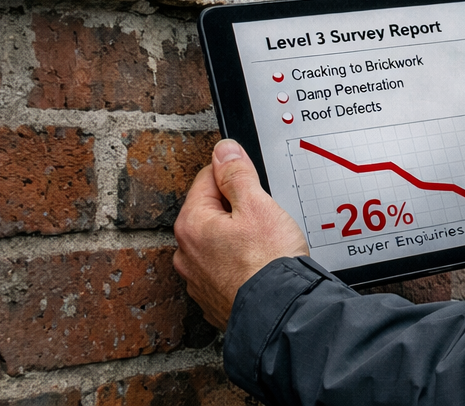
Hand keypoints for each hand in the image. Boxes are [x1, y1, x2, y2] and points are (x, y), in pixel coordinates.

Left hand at [173, 140, 308, 328]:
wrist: (279, 312)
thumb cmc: (269, 263)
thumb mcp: (258, 205)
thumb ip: (237, 174)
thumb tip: (223, 151)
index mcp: (192, 224)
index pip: (207, 178)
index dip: (235, 176)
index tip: (255, 185)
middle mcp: (185, 253)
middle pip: (211, 211)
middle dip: (237, 208)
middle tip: (265, 218)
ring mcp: (197, 279)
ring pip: (217, 241)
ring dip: (236, 237)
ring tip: (265, 244)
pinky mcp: (212, 298)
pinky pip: (223, 268)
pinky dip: (238, 263)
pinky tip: (259, 266)